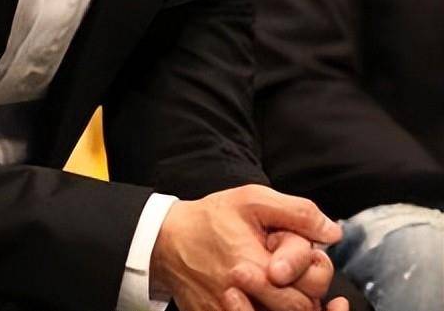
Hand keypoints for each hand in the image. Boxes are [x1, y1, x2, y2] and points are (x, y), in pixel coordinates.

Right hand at [150, 184, 342, 310]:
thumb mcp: (252, 200)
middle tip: (289, 275)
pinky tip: (265, 301)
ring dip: (288, 307)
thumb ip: (297, 212)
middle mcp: (244, 298)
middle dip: (303, 295)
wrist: (168, 241)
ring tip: (281, 289)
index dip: (314, 274)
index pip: (308, 291)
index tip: (301, 258)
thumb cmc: (211, 219)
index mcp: (256, 267)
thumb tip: (332, 232)